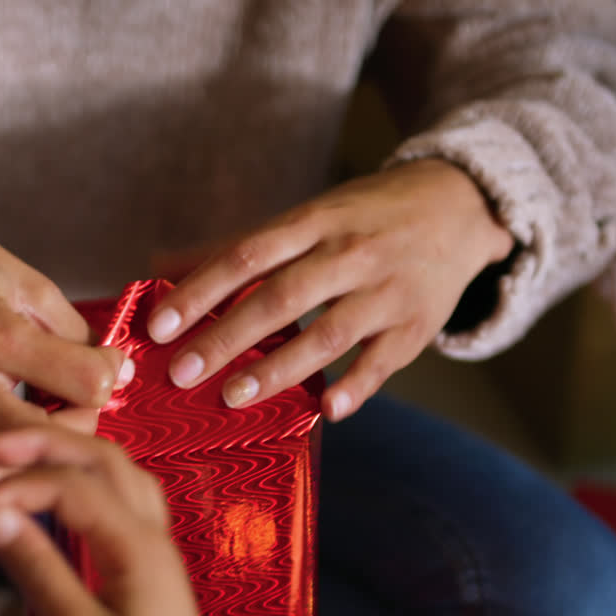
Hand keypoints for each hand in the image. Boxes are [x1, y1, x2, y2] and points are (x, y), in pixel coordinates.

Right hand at [0, 196, 129, 536]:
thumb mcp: (26, 281)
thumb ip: (73, 332)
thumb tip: (113, 373)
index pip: (84, 382)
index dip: (110, 373)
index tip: (105, 364)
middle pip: (41, 441)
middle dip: (79, 433)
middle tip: (80, 413)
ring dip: (27, 479)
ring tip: (44, 454)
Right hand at [0, 426, 220, 615]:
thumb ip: (37, 567)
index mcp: (139, 548)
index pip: (70, 486)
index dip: (13, 488)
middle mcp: (154, 538)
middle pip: (103, 460)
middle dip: (46, 443)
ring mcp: (157, 551)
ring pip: (120, 475)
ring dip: (73, 456)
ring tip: (25, 456)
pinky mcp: (151, 570)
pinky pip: (127, 502)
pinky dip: (91, 483)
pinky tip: (67, 496)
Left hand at [148, 159, 513, 420]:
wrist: (458, 203)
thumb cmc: (361, 217)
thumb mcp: (303, 217)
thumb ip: (233, 248)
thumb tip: (157, 266)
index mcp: (312, 223)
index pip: (246, 256)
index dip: (200, 291)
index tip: (159, 327)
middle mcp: (349, 253)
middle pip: (281, 297)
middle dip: (227, 337)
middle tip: (181, 373)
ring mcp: (386, 290)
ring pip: (329, 333)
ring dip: (280, 368)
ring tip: (233, 397)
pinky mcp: (416, 325)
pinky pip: (384, 361)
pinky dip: (358, 386)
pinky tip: (327, 412)